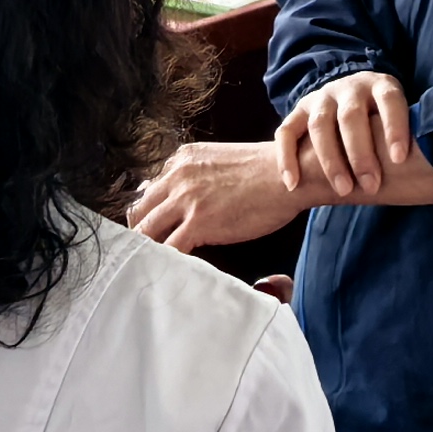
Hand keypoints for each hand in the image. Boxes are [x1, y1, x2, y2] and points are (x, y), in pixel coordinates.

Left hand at [126, 139, 307, 252]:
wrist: (291, 175)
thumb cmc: (265, 172)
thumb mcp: (220, 162)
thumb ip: (196, 178)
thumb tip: (180, 199)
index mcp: (182, 160)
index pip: (149, 191)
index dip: (149, 214)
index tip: (153, 230)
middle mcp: (178, 176)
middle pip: (140, 211)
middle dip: (141, 233)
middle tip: (146, 253)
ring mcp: (186, 199)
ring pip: (147, 231)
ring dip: (148, 250)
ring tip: (152, 267)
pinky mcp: (199, 222)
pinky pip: (168, 249)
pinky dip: (166, 262)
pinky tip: (171, 271)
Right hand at [280, 73, 432, 207]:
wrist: (347, 95)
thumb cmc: (384, 119)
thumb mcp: (403, 115)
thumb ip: (416, 132)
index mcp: (381, 85)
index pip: (390, 101)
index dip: (395, 128)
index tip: (400, 159)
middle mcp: (349, 88)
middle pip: (351, 117)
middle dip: (361, 153)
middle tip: (371, 186)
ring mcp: (321, 98)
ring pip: (320, 126)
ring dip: (331, 160)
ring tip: (343, 191)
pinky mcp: (298, 112)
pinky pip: (286, 133)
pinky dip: (288, 159)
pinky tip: (293, 184)